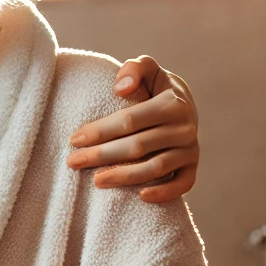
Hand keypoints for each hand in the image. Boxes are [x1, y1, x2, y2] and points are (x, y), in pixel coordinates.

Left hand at [67, 56, 198, 202]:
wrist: (183, 105)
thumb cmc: (154, 88)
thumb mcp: (147, 69)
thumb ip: (135, 69)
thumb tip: (120, 89)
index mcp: (172, 103)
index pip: (130, 120)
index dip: (100, 130)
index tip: (74, 139)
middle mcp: (185, 127)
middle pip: (138, 146)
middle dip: (101, 155)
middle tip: (73, 162)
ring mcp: (190, 150)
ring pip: (156, 168)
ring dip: (124, 176)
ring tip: (95, 181)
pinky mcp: (192, 167)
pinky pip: (183, 185)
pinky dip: (164, 193)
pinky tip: (140, 196)